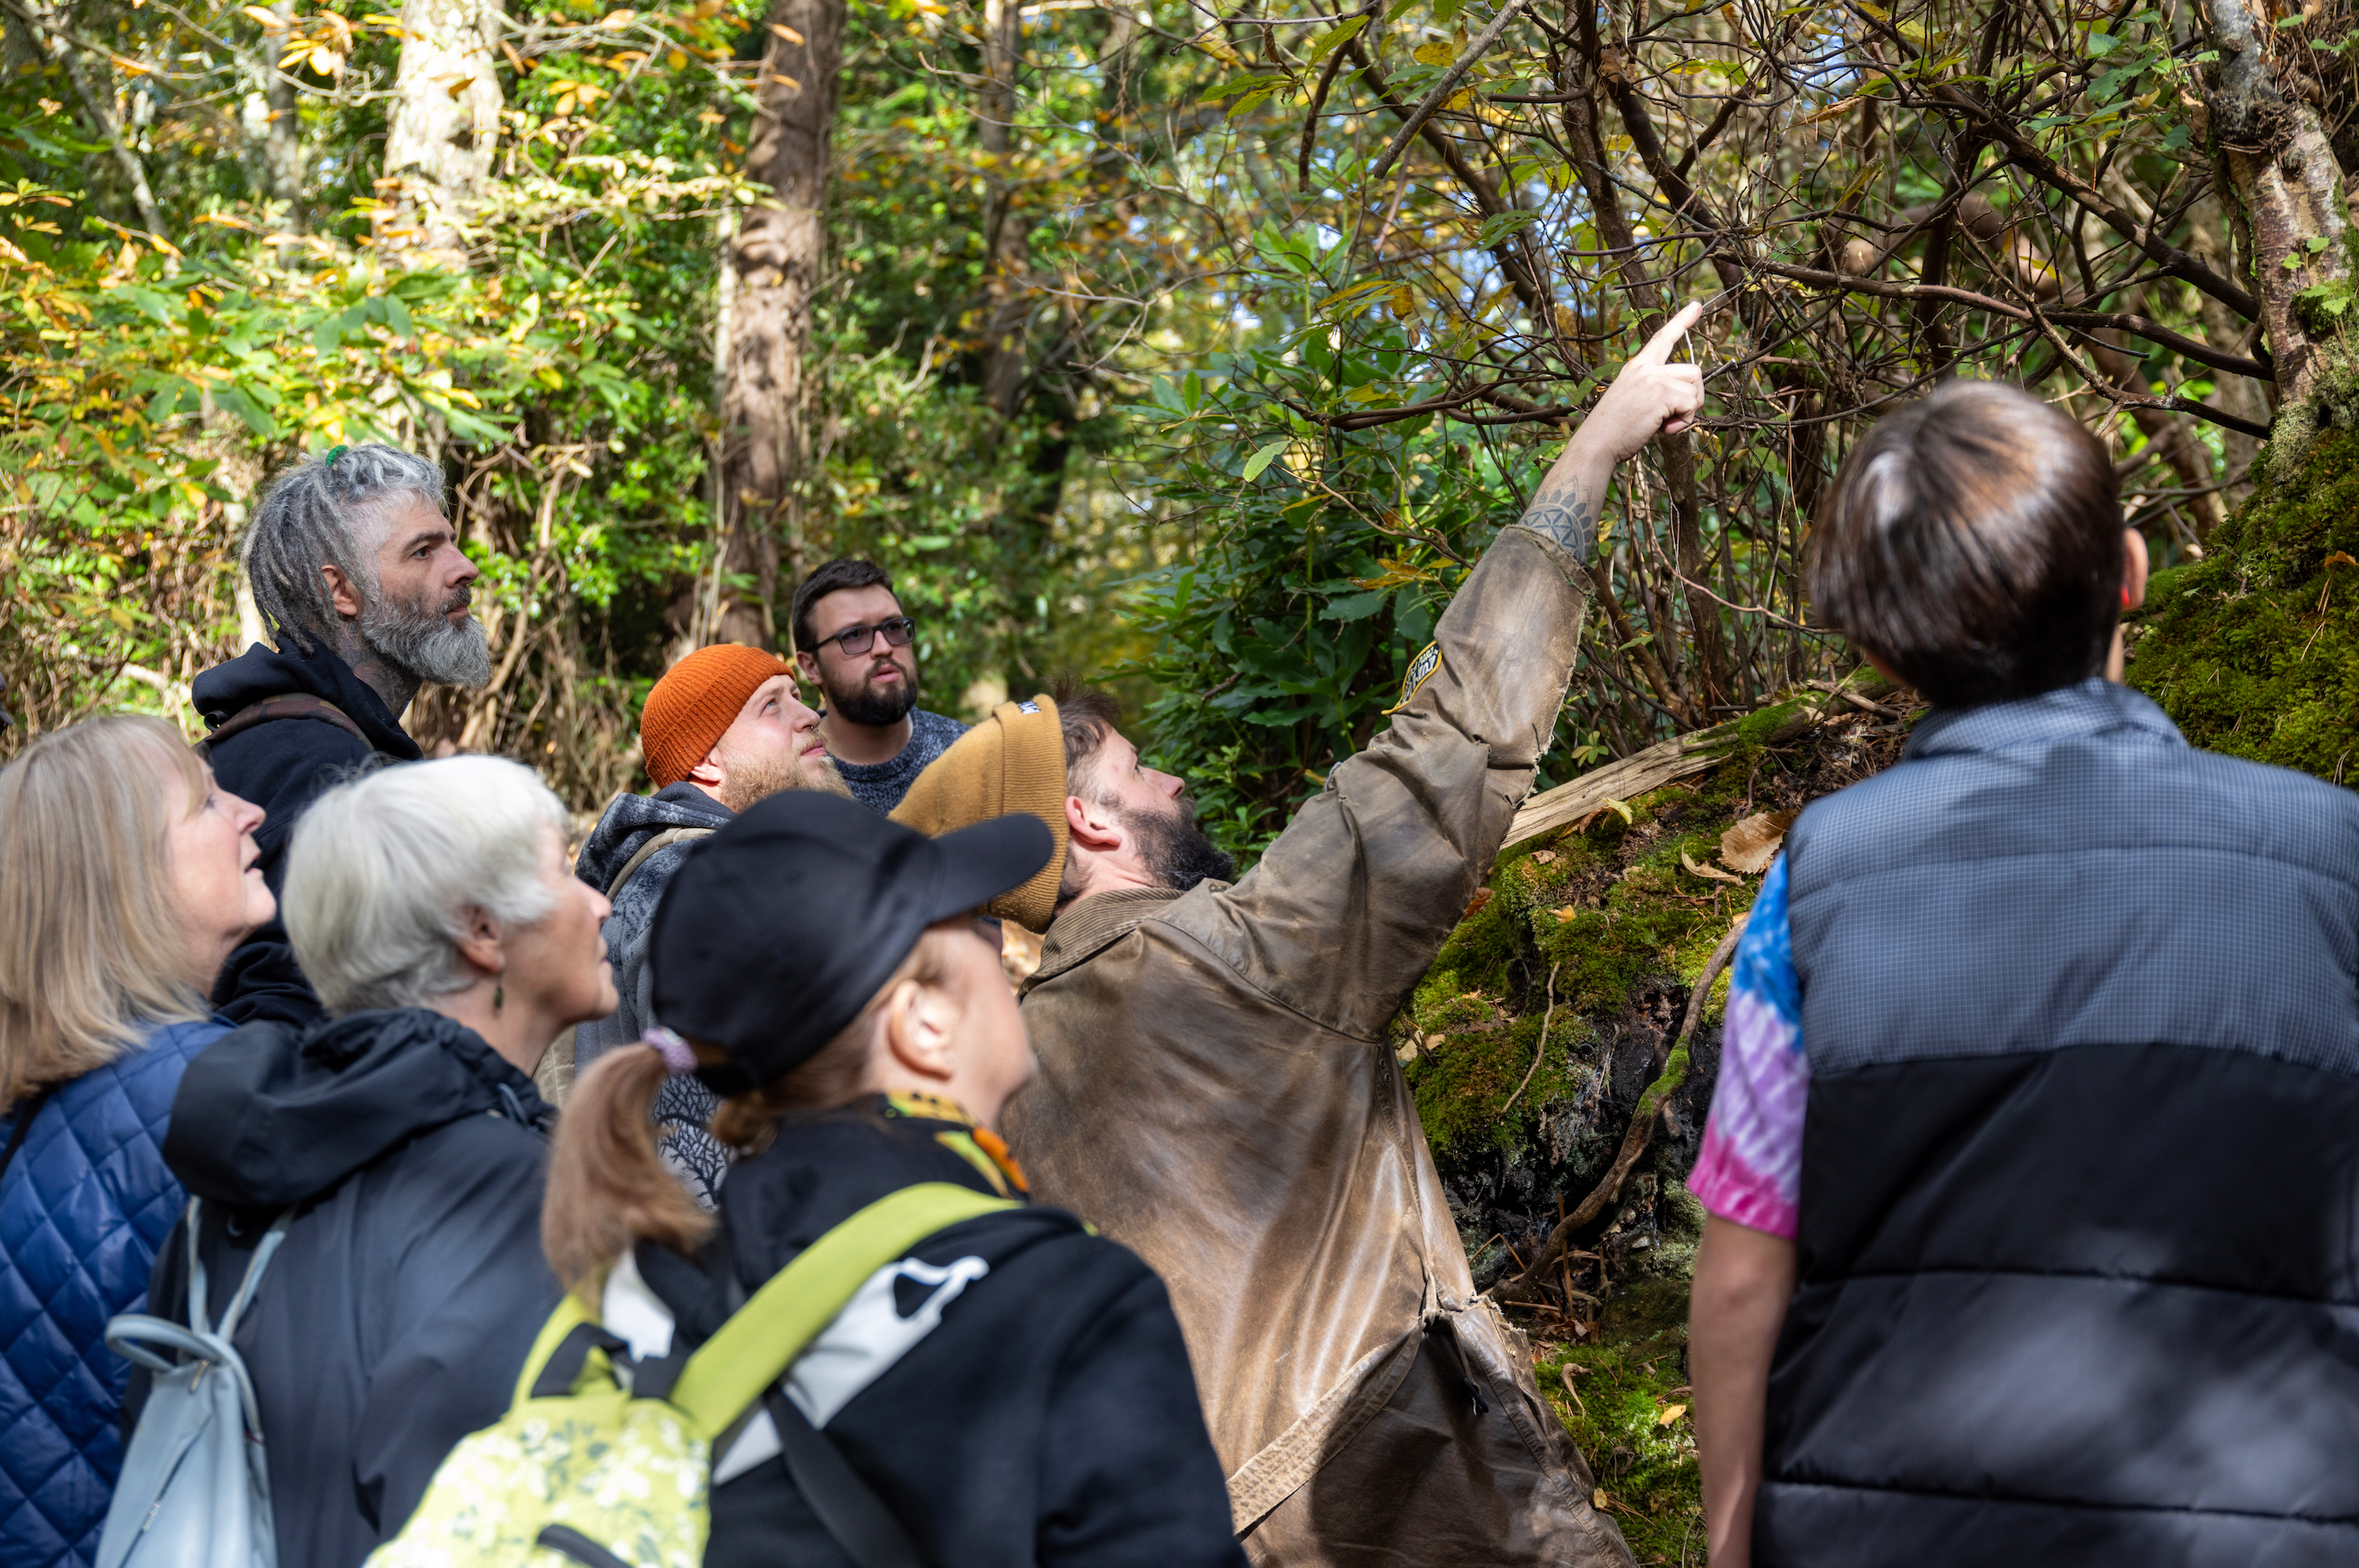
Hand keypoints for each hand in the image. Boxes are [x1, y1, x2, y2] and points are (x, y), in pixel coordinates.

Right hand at [1573, 301, 1707, 464]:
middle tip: (1675, 416)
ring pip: (1696, 387)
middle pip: (1694, 371)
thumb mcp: (1632, 399)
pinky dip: (1684, 422)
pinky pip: (1691, 405)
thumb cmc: (1613, 430)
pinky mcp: (1661, 394)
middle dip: (1694, 396)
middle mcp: (1646, 368)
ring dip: (1689, 411)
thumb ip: (1655, 390)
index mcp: (1637, 367)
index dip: (1682, 321)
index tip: (1697, 306)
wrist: (1596, 444)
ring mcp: (1654, 378)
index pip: (1662, 338)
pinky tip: (1664, 429)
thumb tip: (1686, 398)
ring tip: (1665, 423)